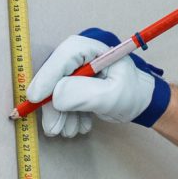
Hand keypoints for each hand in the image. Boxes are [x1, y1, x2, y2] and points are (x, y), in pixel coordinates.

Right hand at [23, 28, 170, 138]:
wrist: (142, 102)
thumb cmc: (134, 94)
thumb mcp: (112, 96)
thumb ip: (84, 94)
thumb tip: (55, 97)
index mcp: (94, 48)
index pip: (64, 56)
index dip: (47, 76)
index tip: (35, 98)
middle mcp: (81, 56)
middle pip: (55, 76)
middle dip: (52, 104)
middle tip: (54, 128)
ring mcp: (76, 70)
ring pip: (54, 90)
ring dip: (59, 114)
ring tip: (71, 130)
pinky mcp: (73, 83)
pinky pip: (60, 98)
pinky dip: (65, 115)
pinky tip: (77, 125)